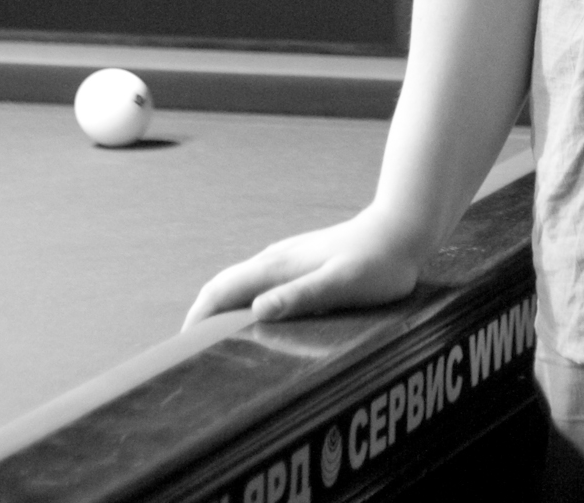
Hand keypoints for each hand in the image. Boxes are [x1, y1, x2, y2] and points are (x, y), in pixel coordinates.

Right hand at [182, 206, 421, 329]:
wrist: (402, 228)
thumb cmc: (376, 262)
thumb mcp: (340, 284)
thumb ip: (300, 296)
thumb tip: (257, 310)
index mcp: (279, 266)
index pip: (223, 289)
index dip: (199, 316)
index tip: (181, 349)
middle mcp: (277, 259)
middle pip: (226, 287)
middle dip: (204, 316)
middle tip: (191, 355)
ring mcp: (289, 258)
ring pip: (243, 284)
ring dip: (223, 311)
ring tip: (215, 345)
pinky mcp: (302, 263)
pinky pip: (260, 284)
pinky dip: (244, 304)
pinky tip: (256, 322)